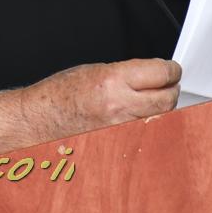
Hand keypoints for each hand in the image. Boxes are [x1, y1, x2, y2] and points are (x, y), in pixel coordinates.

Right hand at [23, 58, 181, 138]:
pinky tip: (140, 115)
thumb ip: (127, 73)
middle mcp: (119, 106)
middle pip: (168, 99)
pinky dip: (149, 122)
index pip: (161, 74)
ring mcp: (121, 129)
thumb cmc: (59, 95)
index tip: (171, 69)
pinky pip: (146, 131)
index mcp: (112, 81)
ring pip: (162, 118)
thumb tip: (151, 75)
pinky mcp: (121, 143)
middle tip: (167, 82)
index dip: (171, 69)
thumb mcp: (94, 69)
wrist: (40, 120)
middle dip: (172, 88)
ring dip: (162, 107)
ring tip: (151, 98)